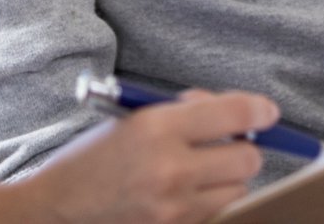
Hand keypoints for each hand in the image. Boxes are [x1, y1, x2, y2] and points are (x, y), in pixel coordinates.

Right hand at [16, 91, 274, 223]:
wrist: (55, 212)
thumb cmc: (91, 159)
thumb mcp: (133, 118)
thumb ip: (184, 112)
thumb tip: (237, 115)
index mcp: (156, 127)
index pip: (233, 114)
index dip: (259, 111)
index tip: (268, 112)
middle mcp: (170, 168)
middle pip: (247, 158)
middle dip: (243, 148)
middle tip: (228, 143)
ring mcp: (173, 208)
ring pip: (237, 190)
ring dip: (228, 178)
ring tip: (199, 171)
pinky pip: (215, 213)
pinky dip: (209, 201)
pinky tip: (183, 193)